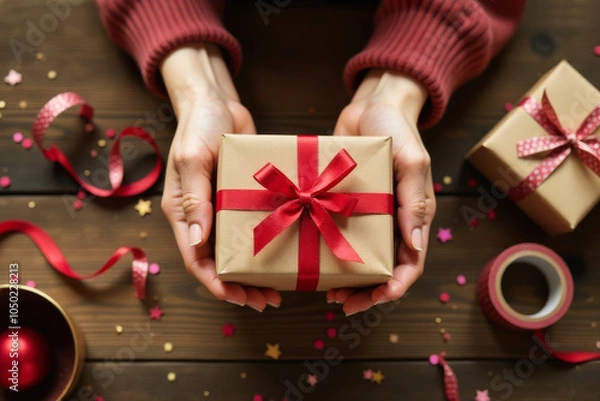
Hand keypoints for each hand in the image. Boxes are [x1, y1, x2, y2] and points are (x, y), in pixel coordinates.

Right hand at [160, 44, 280, 310]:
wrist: (216, 101)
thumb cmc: (199, 126)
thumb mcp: (192, 158)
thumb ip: (195, 197)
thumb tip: (197, 240)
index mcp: (183, 212)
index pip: (196, 260)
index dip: (216, 283)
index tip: (239, 298)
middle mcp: (203, 216)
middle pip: (219, 262)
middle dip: (241, 286)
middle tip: (267, 300)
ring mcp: (224, 208)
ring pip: (239, 250)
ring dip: (256, 272)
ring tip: (279, 288)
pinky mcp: (244, 196)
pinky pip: (255, 226)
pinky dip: (268, 244)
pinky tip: (288, 253)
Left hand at [328, 69, 435, 315]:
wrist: (371, 104)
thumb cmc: (397, 129)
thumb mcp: (411, 160)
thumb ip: (414, 200)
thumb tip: (414, 246)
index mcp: (412, 216)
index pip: (411, 262)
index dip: (396, 284)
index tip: (378, 296)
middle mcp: (390, 221)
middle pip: (383, 269)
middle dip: (366, 292)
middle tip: (342, 302)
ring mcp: (366, 215)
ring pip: (358, 258)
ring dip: (346, 280)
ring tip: (328, 292)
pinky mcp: (341, 203)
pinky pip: (336, 234)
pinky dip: (328, 252)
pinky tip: (312, 260)